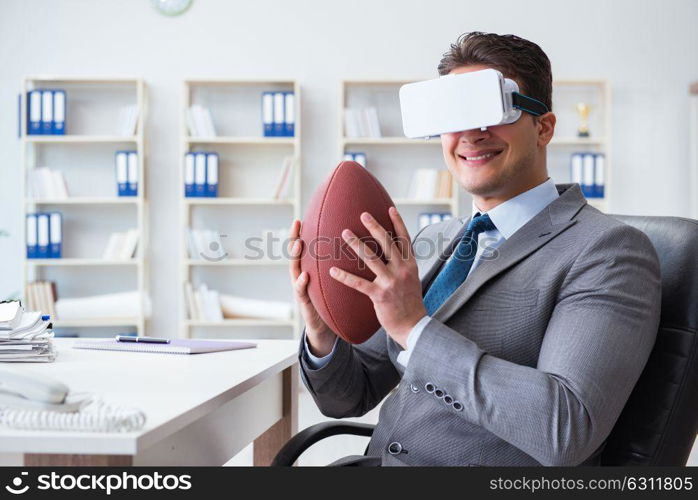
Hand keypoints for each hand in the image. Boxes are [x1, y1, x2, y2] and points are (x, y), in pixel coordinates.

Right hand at [288, 220, 336, 356]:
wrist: (327, 329)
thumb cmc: (334, 302)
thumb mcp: (337, 282)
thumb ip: (342, 266)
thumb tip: (359, 245)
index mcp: (314, 270)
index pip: (309, 247)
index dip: (306, 232)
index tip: (305, 216)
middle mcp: (304, 276)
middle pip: (297, 254)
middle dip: (295, 238)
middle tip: (296, 224)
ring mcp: (302, 290)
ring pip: (295, 270)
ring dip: (295, 256)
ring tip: (298, 244)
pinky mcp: (304, 304)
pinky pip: (301, 292)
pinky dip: (301, 284)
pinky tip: (304, 276)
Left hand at [329, 206, 425, 348]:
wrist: (413, 326)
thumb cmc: (410, 304)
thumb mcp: (411, 280)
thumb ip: (403, 266)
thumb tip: (396, 253)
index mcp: (410, 265)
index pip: (404, 239)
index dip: (398, 223)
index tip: (390, 208)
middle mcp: (402, 270)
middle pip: (387, 243)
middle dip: (375, 227)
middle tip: (363, 214)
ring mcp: (391, 282)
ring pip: (371, 258)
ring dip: (356, 244)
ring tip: (344, 233)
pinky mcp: (379, 295)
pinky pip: (359, 283)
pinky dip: (345, 276)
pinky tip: (333, 271)